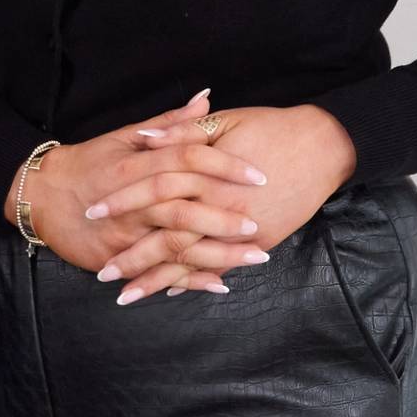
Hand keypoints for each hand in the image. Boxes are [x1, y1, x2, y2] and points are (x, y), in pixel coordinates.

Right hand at [26, 92, 269, 295]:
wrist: (42, 195)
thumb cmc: (89, 162)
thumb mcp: (125, 135)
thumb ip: (171, 123)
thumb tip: (207, 99)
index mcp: (138, 162)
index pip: (188, 159)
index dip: (226, 166)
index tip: (259, 175)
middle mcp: (133, 199)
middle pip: (184, 208)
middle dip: (224, 218)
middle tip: (260, 223)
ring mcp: (125, 231)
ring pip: (174, 245)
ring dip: (217, 255)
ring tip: (254, 258)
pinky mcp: (117, 257)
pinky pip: (157, 272)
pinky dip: (188, 280)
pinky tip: (220, 284)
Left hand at [86, 104, 356, 301]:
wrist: (323, 146)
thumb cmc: (272, 128)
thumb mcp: (224, 121)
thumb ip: (181, 131)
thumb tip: (144, 139)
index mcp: (206, 173)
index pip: (153, 191)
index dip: (122, 203)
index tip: (94, 214)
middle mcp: (220, 207)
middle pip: (167, 236)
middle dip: (133, 256)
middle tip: (103, 273)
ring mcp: (240, 230)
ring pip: (190, 261)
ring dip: (157, 280)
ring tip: (127, 296)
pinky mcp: (259, 243)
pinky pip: (220, 267)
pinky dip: (194, 281)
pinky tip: (170, 292)